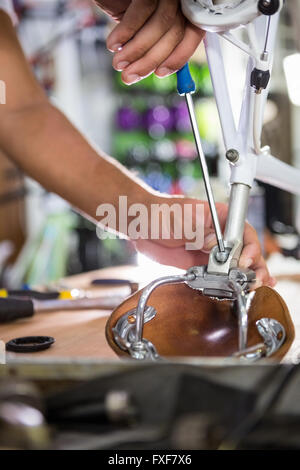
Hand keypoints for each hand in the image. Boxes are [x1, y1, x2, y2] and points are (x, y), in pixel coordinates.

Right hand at [98, 0, 204, 84]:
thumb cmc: (119, 1)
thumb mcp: (139, 28)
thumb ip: (149, 46)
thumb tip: (151, 71)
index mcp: (181, 8)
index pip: (191, 35)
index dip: (177, 58)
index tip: (160, 73)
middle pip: (175, 33)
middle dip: (150, 60)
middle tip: (130, 76)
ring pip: (161, 24)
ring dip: (137, 51)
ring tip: (119, 63)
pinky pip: (143, 10)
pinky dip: (127, 31)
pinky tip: (114, 44)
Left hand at [134, 196, 274, 288]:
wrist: (141, 225)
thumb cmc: (160, 212)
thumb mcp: (181, 220)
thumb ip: (199, 233)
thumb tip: (215, 245)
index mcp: (219, 217)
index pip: (243, 231)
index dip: (249, 247)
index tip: (244, 260)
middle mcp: (219, 235)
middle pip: (245, 250)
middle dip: (254, 265)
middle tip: (255, 279)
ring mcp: (212, 250)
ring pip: (236, 264)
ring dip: (248, 275)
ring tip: (257, 285)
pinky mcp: (201, 264)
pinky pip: (220, 274)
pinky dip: (231, 281)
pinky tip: (245, 288)